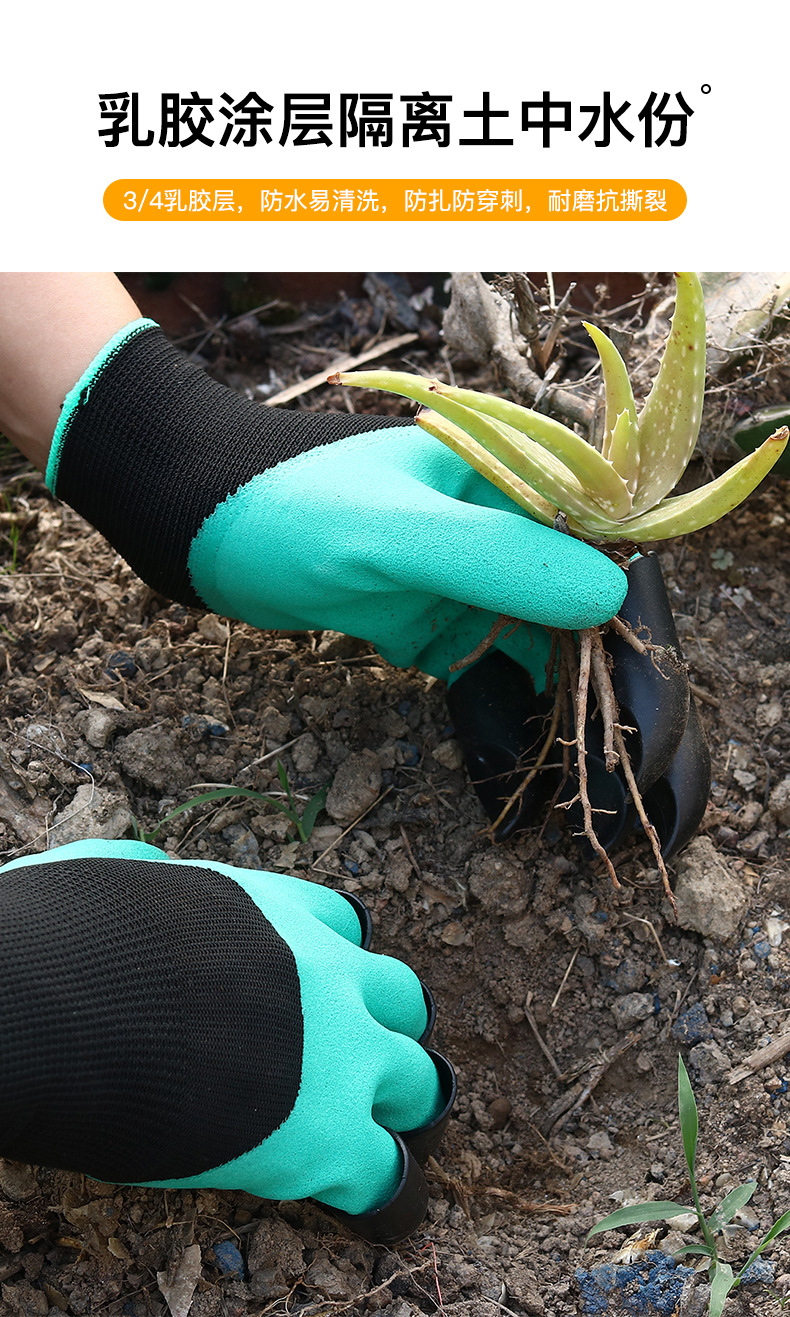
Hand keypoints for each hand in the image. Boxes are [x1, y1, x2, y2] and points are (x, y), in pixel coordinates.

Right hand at [0, 840, 450, 1234]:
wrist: (74, 1007)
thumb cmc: (75, 940)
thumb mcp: (120, 878)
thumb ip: (154, 879)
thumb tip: (144, 872)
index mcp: (276, 913)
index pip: (339, 924)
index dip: (333, 957)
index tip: (318, 982)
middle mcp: (325, 975)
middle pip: (400, 995)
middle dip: (385, 1025)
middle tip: (361, 1057)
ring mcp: (341, 1054)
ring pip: (419, 1080)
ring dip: (403, 1103)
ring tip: (388, 1130)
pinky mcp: (329, 1136)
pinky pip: (382, 1172)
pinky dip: (373, 1189)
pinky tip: (357, 1202)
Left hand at [47, 320, 626, 679]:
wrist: (196, 531)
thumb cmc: (293, 514)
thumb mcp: (398, 535)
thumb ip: (497, 560)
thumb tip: (608, 596)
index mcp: (498, 473)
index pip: (591, 531)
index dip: (618, 592)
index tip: (636, 660)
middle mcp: (487, 519)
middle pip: (564, 586)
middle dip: (587, 646)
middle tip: (612, 719)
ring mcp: (453, 570)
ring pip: (525, 627)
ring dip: (547, 675)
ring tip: (579, 735)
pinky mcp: (420, 613)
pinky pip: (476, 654)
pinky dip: (495, 688)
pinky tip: (520, 728)